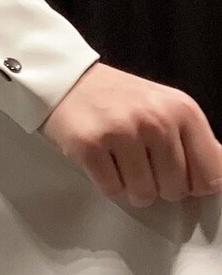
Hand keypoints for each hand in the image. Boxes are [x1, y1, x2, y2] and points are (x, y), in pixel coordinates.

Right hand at [39, 59, 221, 207]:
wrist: (67, 79)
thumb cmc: (120, 99)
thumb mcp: (166, 107)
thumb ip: (194, 140)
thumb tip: (218, 176)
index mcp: (183, 110)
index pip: (211, 176)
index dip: (193, 183)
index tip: (176, 173)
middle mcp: (157, 119)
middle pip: (176, 191)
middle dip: (158, 185)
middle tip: (140, 161)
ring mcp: (123, 131)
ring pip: (144, 195)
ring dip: (130, 185)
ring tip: (119, 159)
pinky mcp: (90, 145)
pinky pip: (112, 189)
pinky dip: (106, 181)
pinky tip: (101, 158)